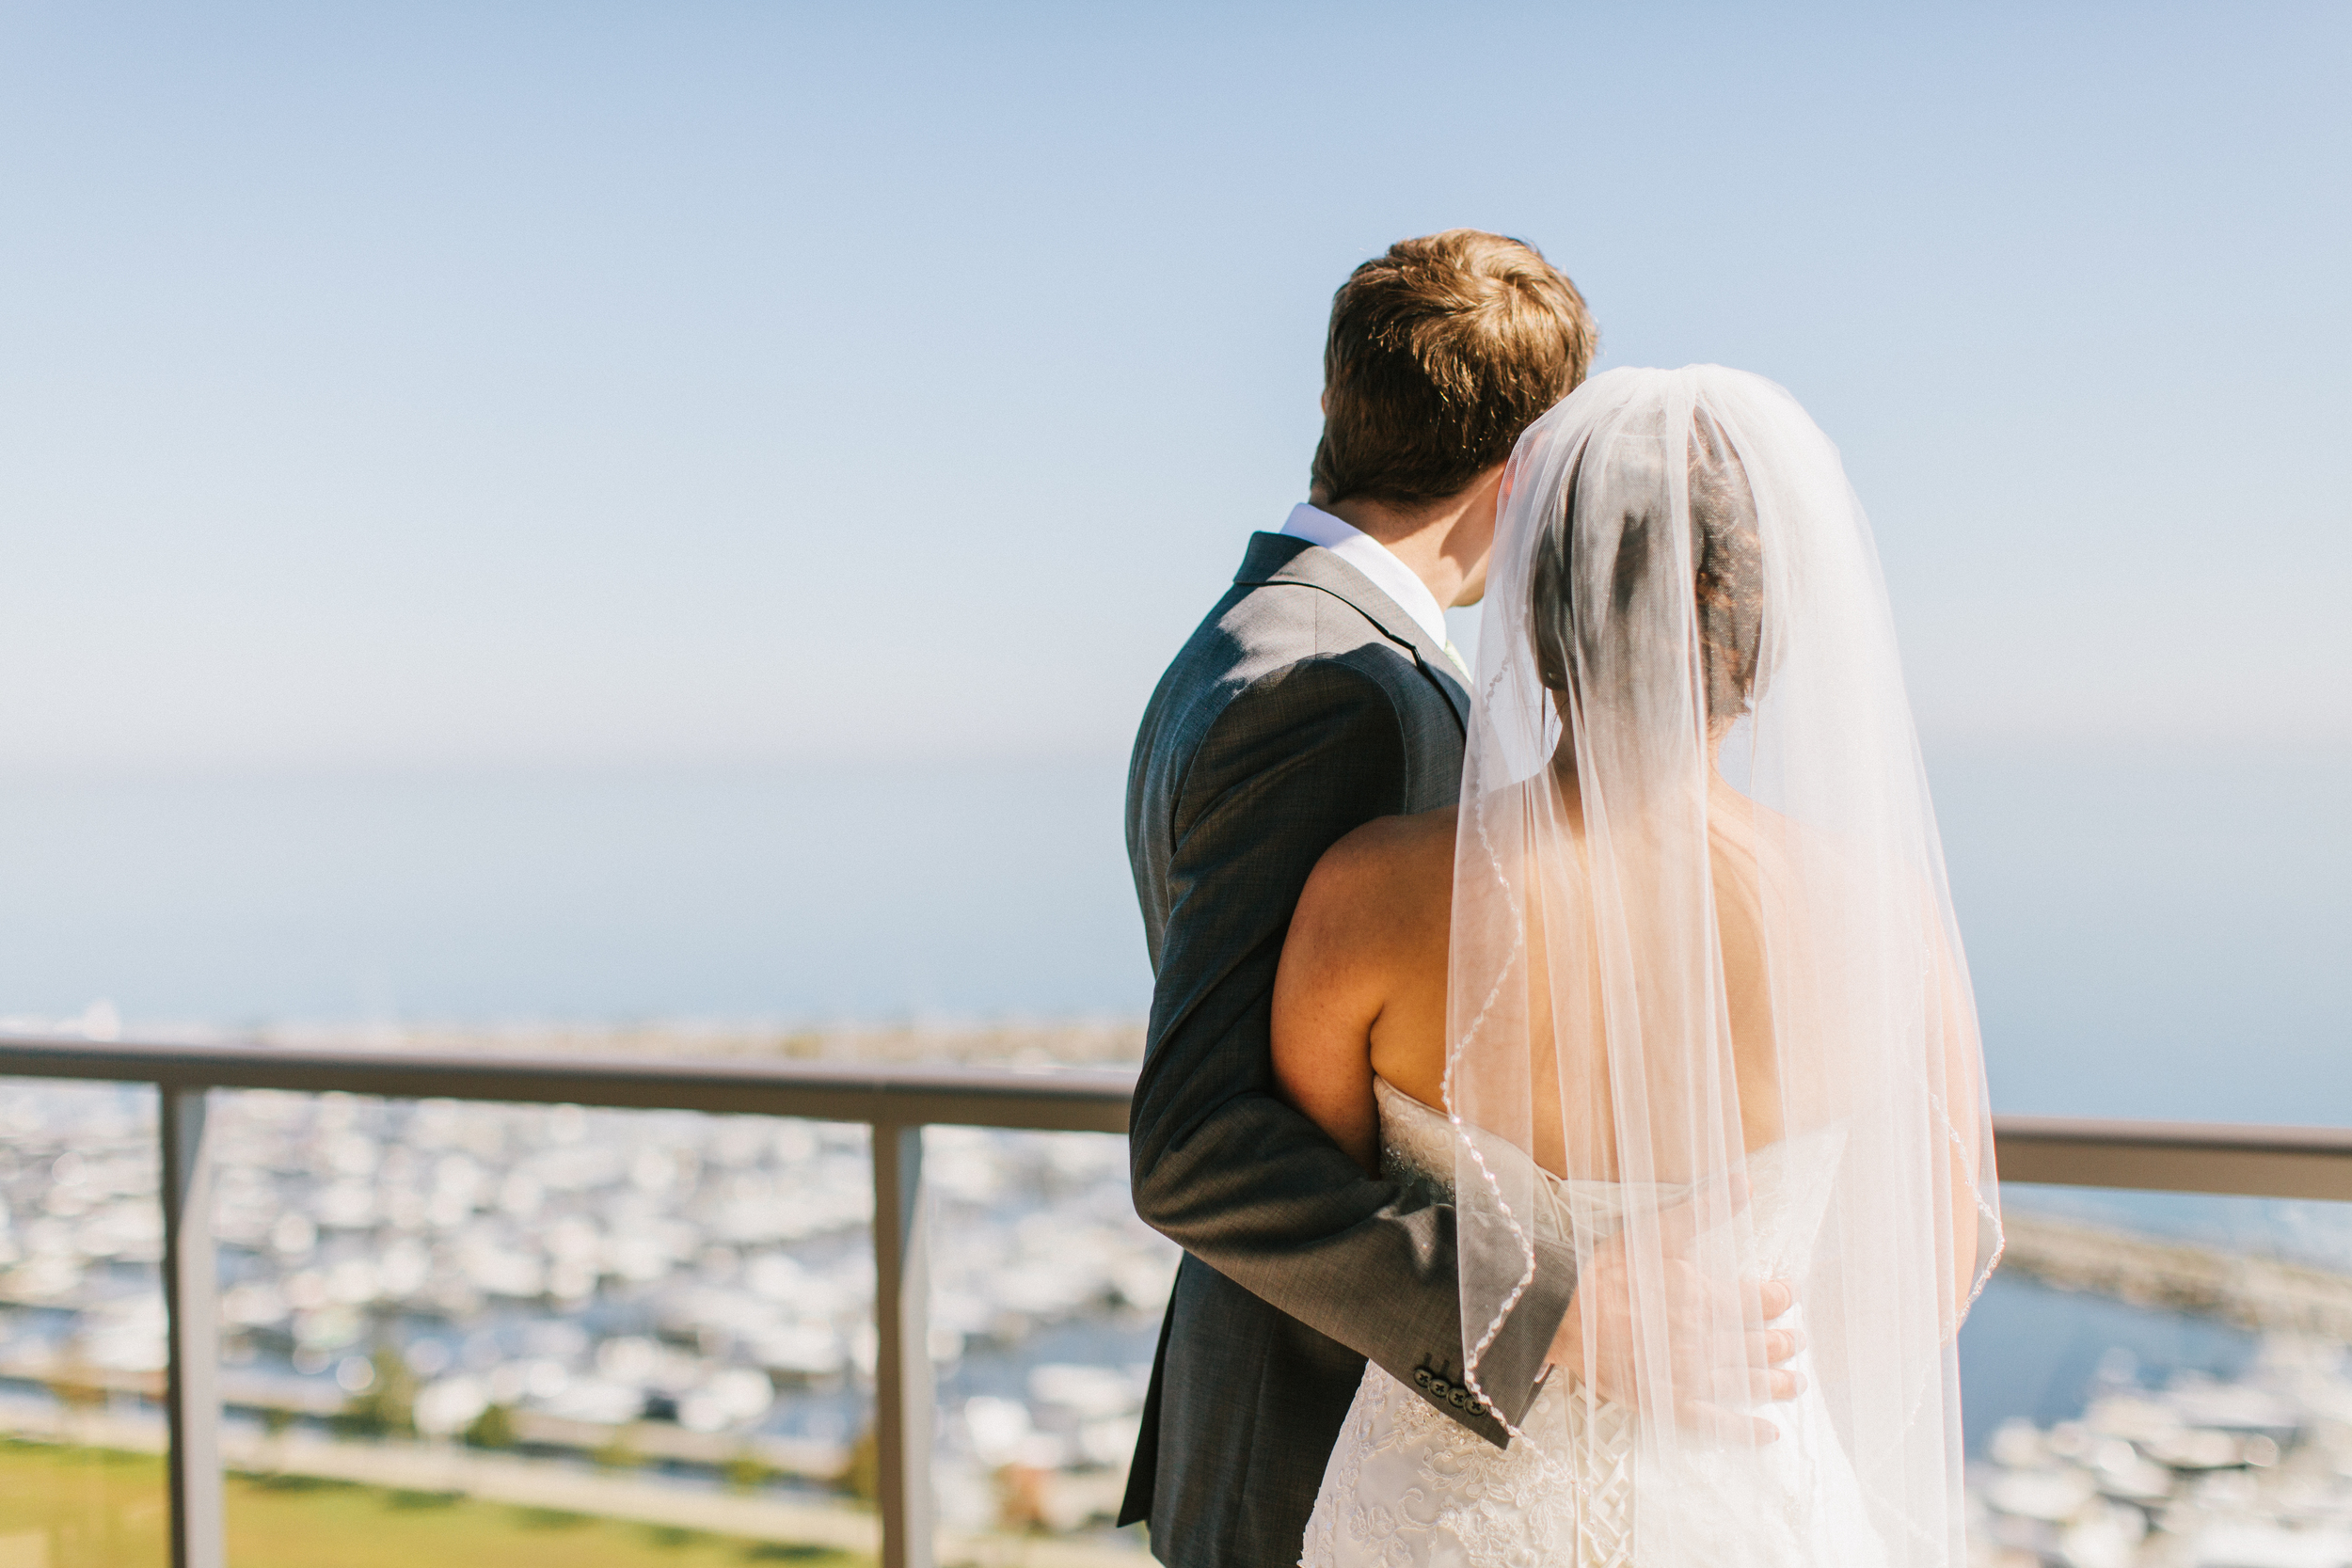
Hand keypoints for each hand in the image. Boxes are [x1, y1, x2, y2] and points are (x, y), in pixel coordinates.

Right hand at [1546, 1178, 1802, 1445]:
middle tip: (1801, 1342)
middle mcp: (1707, 1341)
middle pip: (1758, 1344)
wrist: (1565, 1316)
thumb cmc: (1608, 1272)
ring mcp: (1691, 1377)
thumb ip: (1703, 1209)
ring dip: (1777, 1384)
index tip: (1790, 1294)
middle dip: (1784, 1342)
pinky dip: (1745, 1430)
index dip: (1780, 1297)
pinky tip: (1768, 1433)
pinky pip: (1717, 1423)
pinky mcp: (1670, 1404)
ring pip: (1746, 1383)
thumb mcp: (1655, 1231)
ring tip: (1798, 1383)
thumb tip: (1746, 1182)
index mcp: (1706, 1299)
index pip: (1758, 1301)